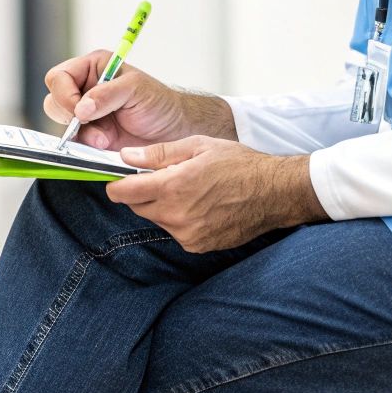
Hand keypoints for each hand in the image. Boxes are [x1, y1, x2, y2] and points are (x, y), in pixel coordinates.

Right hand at [42, 51, 230, 149]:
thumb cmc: (159, 103)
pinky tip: (105, 145)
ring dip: (81, 134)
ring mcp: (86, 116)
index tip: (80, 109)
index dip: (64, 93)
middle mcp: (85, 90)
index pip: (59, 77)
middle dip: (69, 115)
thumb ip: (106, 94)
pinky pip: (73, 144)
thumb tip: (81, 108)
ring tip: (104, 139)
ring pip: (61, 125)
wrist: (174, 132)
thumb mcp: (136, 89)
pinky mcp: (90, 138)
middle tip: (88, 122)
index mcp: (93, 68)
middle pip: (53, 101)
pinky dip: (85, 147)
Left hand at [106, 137, 325, 252]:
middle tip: (166, 178)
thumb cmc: (239, 164)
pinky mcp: (198, 246)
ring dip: (164, 207)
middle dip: (144, 193)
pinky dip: (181, 220)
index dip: (117, 184)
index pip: (123, 193)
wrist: (274, 192)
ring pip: (158, 220)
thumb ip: (158, 154)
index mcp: (172, 187)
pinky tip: (201, 206)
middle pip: (138, 207)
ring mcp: (188, 235)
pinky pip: (176, 232)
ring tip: (190, 190)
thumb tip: (126, 156)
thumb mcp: (197, 146)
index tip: (120, 179)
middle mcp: (176, 216)